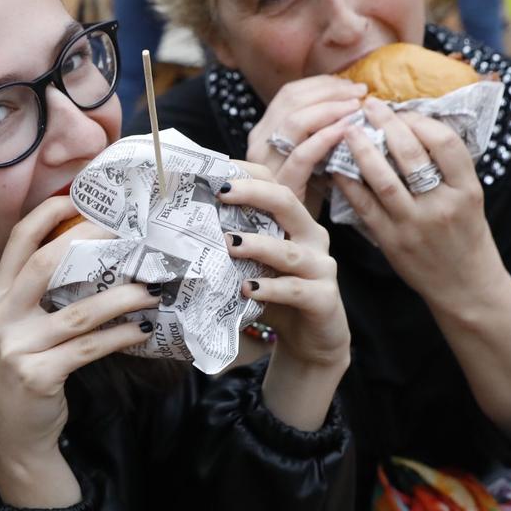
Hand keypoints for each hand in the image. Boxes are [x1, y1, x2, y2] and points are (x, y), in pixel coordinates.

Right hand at [0, 194, 159, 506]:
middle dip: (91, 241)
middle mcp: (0, 316)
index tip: (86, 198)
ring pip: (78, 311)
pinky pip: (89, 348)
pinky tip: (143, 328)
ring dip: (123, 297)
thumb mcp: (25, 325)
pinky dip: (120, 336)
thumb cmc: (30, 366)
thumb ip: (44, 292)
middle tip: (132, 233)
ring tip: (154, 289)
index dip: (51, 213)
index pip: (19, 240)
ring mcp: (16, 347)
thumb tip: (101, 252)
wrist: (15, 431)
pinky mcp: (37, 375)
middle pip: (46, 264)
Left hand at [219, 167, 348, 374]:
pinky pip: (295, 290)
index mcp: (297, 224)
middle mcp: (313, 238)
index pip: (276, 185)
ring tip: (228, 244)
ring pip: (289, 251)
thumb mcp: (255, 266)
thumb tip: (186, 228)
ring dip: (256, 245)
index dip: (248, 174)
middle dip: (253, 193)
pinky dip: (271, 288)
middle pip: (287, 203)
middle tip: (221, 193)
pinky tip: (249, 289)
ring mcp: (322, 268)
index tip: (215, 170)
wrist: (311, 340)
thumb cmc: (278, 298)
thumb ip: (235, 247)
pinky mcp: (324, 299)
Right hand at [242, 75, 367, 210]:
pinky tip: (347, 131)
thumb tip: (355, 104)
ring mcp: (266, 165)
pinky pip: (302, 154)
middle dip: (330, 91)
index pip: (290, 94)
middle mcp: (259, 144)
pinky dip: (326, 137)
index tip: (352, 86)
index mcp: (265, 133)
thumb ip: (321, 133)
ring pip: (294, 121)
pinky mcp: (280, 186)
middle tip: (360, 92)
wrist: (294, 240)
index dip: (323, 85)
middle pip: (291, 100)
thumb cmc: (309, 197)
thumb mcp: (314, 158)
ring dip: (330, 109)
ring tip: (357, 107)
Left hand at [331, 97, 502, 309]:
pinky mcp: (391, 241)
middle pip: (412, 156)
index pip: (445, 143)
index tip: (405, 112)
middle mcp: (442, 206)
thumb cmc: (466, 234)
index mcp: (467, 190)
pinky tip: (337, 166)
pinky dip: (348, 183)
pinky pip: (364, 206)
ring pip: (383, 179)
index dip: (421, 121)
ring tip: (349, 129)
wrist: (465, 286)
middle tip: (370, 106)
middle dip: (388, 125)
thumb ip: (449, 167)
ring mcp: (415, 225)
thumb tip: (416, 125)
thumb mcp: (470, 198)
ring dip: (362, 150)